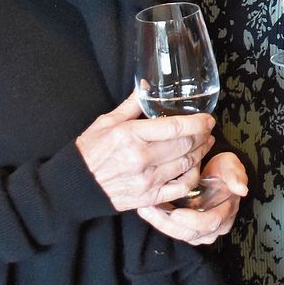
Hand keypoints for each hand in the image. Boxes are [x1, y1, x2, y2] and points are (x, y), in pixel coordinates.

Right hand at [76, 91, 216, 212]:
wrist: (75, 186)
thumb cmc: (89, 152)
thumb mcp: (107, 122)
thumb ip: (132, 105)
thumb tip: (147, 86)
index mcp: (131, 136)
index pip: (175, 127)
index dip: (197, 122)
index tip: (207, 118)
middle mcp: (141, 159)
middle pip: (185, 145)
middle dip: (202, 135)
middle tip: (208, 129)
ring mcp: (146, 181)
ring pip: (186, 165)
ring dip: (200, 152)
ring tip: (205, 143)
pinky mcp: (148, 198)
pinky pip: (180, 188)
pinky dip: (192, 176)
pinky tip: (193, 167)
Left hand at [138, 151, 247, 244]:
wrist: (215, 174)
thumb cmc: (223, 170)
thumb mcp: (231, 166)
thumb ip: (235, 176)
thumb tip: (242, 189)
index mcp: (226, 213)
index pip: (210, 223)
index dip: (193, 220)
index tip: (176, 213)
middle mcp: (213, 227)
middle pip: (190, 233)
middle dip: (168, 223)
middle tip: (151, 209)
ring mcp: (199, 230)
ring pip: (178, 234)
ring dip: (160, 223)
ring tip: (145, 208)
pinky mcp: (186, 228)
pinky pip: (171, 229)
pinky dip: (158, 220)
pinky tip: (147, 209)